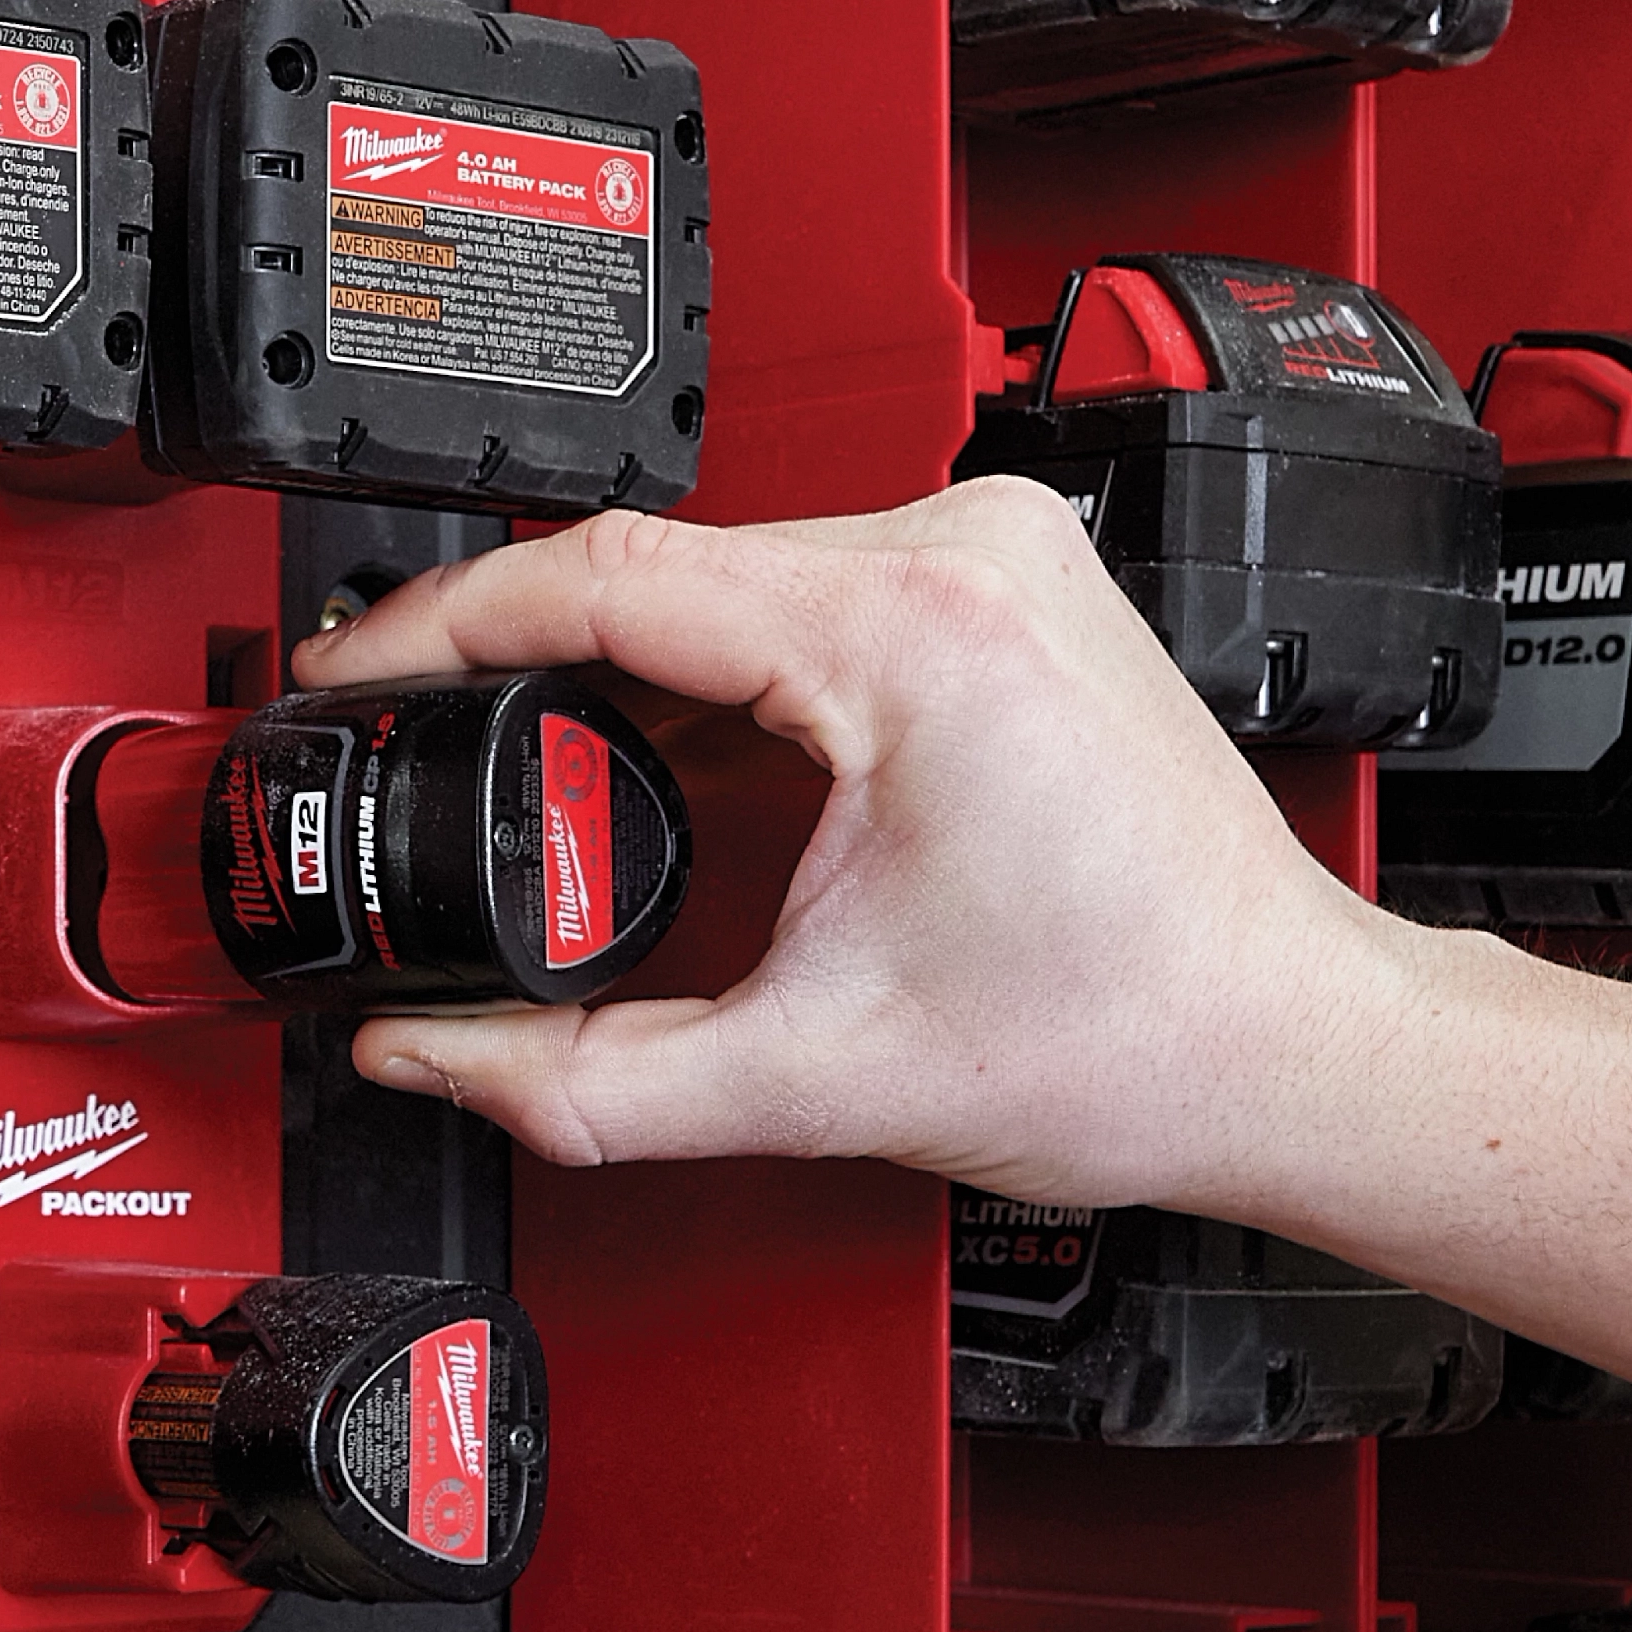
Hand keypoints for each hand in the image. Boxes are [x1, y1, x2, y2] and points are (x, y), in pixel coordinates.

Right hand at [292, 482, 1399, 1201]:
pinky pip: (795, 592)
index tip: (351, 676)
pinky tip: (674, 769)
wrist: (1281, 1042)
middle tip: (426, 767)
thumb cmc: (1134, 1035)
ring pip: (718, 575)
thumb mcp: (809, 1077)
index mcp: (908, 629)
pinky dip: (711, 679)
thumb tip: (429, 1053)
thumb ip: (578, 1081)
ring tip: (553, 791)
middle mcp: (959, 551)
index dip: (438, 626)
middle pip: (651, 567)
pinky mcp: (1000, 584)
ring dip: (618, 675)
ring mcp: (990, 554)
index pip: (600, 572)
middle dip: (518, 670)